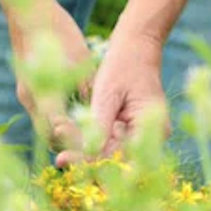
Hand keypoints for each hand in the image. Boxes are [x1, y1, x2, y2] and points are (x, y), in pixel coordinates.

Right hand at [9, 0, 98, 156]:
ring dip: (60, 133)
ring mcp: (26, 94)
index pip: (59, 129)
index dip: (76, 140)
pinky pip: (40, 112)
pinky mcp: (27, 88)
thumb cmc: (58, 31)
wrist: (30, 12)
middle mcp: (30, 98)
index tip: (94, 144)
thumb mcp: (80, 58)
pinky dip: (54, 119)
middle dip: (68, 142)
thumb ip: (88, 87)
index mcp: (44, 92)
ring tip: (85, 134)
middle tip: (92, 144)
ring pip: (42, 125)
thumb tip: (101, 111)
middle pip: (48, 134)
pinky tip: (72, 115)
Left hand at [54, 25, 170, 167]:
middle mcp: (151, 137)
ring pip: (110, 152)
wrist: (137, 45)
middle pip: (115, 159)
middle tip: (59, 158)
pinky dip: (90, 139)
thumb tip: (89, 157)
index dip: (93, 164)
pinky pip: (110, 142)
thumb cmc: (124, 64)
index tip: (66, 160)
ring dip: (84, 149)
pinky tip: (67, 134)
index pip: (121, 157)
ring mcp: (141, 134)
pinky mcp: (130, 130)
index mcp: (151, 128)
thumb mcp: (108, 93)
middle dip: (86, 159)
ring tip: (59, 141)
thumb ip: (100, 125)